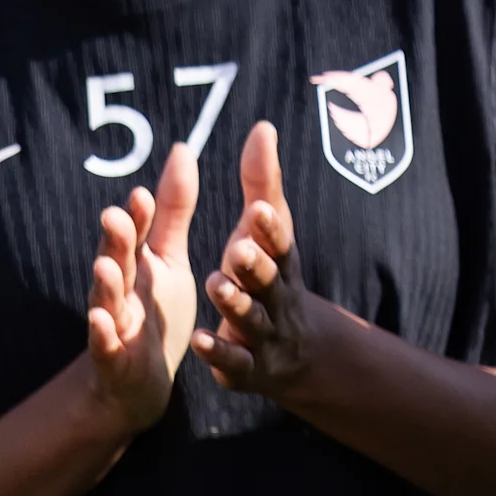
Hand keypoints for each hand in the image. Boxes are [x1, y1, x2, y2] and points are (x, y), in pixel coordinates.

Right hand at [80, 143, 199, 431]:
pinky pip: (107, 345)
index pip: (136, 234)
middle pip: (116, 260)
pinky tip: (102, 324)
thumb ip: (171, 211)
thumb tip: (180, 151)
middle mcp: (120, 289)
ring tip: (104, 266)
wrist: (140, 380)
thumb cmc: (154, 311)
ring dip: (105, 283)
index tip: (143, 193)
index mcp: (136, 264)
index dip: (139, 216)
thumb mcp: (166, 259)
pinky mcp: (115, 357)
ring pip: (107, 300)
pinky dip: (103, 334)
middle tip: (116, 216)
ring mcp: (115, 323)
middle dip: (116, 240)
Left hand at [196, 121, 331, 400]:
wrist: (295, 355)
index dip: (270, 229)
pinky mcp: (248, 368)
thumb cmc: (268, 279)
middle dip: (255, 265)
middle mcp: (277, 298)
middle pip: (270, 281)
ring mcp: (265, 334)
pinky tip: (200, 340)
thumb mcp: (264, 234)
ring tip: (216, 284)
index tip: (257, 209)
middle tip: (238, 247)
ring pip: (252, 319)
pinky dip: (220, 353)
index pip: (280, 243)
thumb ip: (262, 183)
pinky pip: (235, 361)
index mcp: (280, 263)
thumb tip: (262, 127)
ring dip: (236, 303)